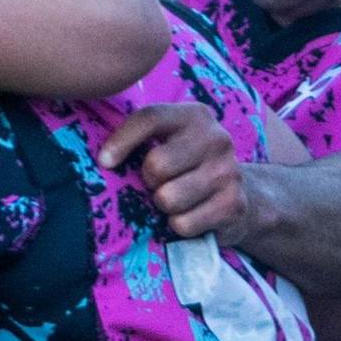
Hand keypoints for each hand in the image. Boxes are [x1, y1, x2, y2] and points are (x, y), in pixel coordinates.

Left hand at [97, 103, 246, 240]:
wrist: (237, 193)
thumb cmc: (185, 164)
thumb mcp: (166, 139)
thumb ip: (139, 136)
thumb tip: (104, 160)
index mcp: (195, 115)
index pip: (150, 118)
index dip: (122, 141)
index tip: (104, 162)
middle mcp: (217, 138)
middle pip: (157, 165)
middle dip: (148, 181)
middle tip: (158, 183)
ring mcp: (229, 172)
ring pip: (168, 198)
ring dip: (163, 206)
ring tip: (175, 197)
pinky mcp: (234, 205)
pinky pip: (183, 224)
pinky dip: (178, 225)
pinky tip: (190, 213)